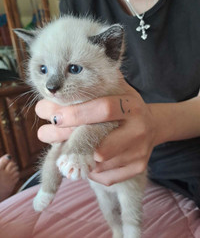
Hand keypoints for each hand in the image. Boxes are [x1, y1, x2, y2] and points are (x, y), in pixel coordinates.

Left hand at [35, 80, 156, 184]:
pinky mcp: (138, 168)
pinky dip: (90, 172)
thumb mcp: (118, 90)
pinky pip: (106, 177)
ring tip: (64, 146)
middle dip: (68, 142)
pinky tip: (86, 160)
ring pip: (99, 164)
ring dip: (78, 158)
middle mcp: (138, 130)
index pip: (103, 109)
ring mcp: (139, 152)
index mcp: (132, 106)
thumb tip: (62, 83)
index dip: (77, 114)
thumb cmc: (127, 106)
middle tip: (45, 134)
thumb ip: (97, 85)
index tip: (54, 117)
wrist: (153, 126)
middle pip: (101, 146)